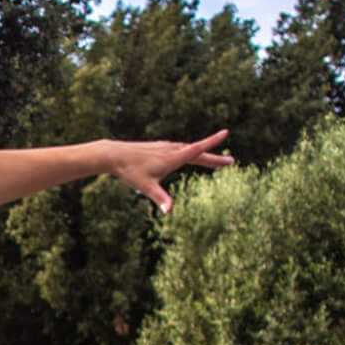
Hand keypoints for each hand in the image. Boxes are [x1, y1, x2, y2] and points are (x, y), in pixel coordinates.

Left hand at [111, 131, 232, 213]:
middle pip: (197, 152)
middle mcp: (171, 150)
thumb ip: (161, 199)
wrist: (114, 155)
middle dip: (213, 157)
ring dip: (202, 154)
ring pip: (188, 150)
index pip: (197, 149)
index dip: (212, 143)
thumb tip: (169, 211)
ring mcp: (164, 147)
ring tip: (213, 160)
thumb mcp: (146, 188)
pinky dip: (189, 152)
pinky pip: (179, 149)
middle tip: (229, 161)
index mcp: (173, 157)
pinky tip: (187, 155)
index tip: (225, 133)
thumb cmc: (130, 172)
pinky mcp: (158, 148)